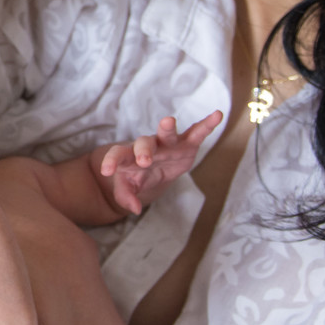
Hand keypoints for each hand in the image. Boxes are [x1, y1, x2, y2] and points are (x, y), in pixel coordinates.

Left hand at [100, 110, 223, 214]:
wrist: (152, 169)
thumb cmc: (136, 175)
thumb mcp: (127, 187)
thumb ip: (126, 196)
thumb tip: (134, 209)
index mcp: (129, 155)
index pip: (118, 154)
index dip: (111, 161)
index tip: (106, 170)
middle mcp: (148, 146)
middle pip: (143, 142)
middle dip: (143, 150)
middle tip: (143, 160)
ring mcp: (168, 144)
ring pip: (166, 134)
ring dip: (167, 128)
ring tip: (168, 122)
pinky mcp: (186, 144)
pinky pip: (197, 132)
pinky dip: (206, 124)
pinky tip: (217, 115)